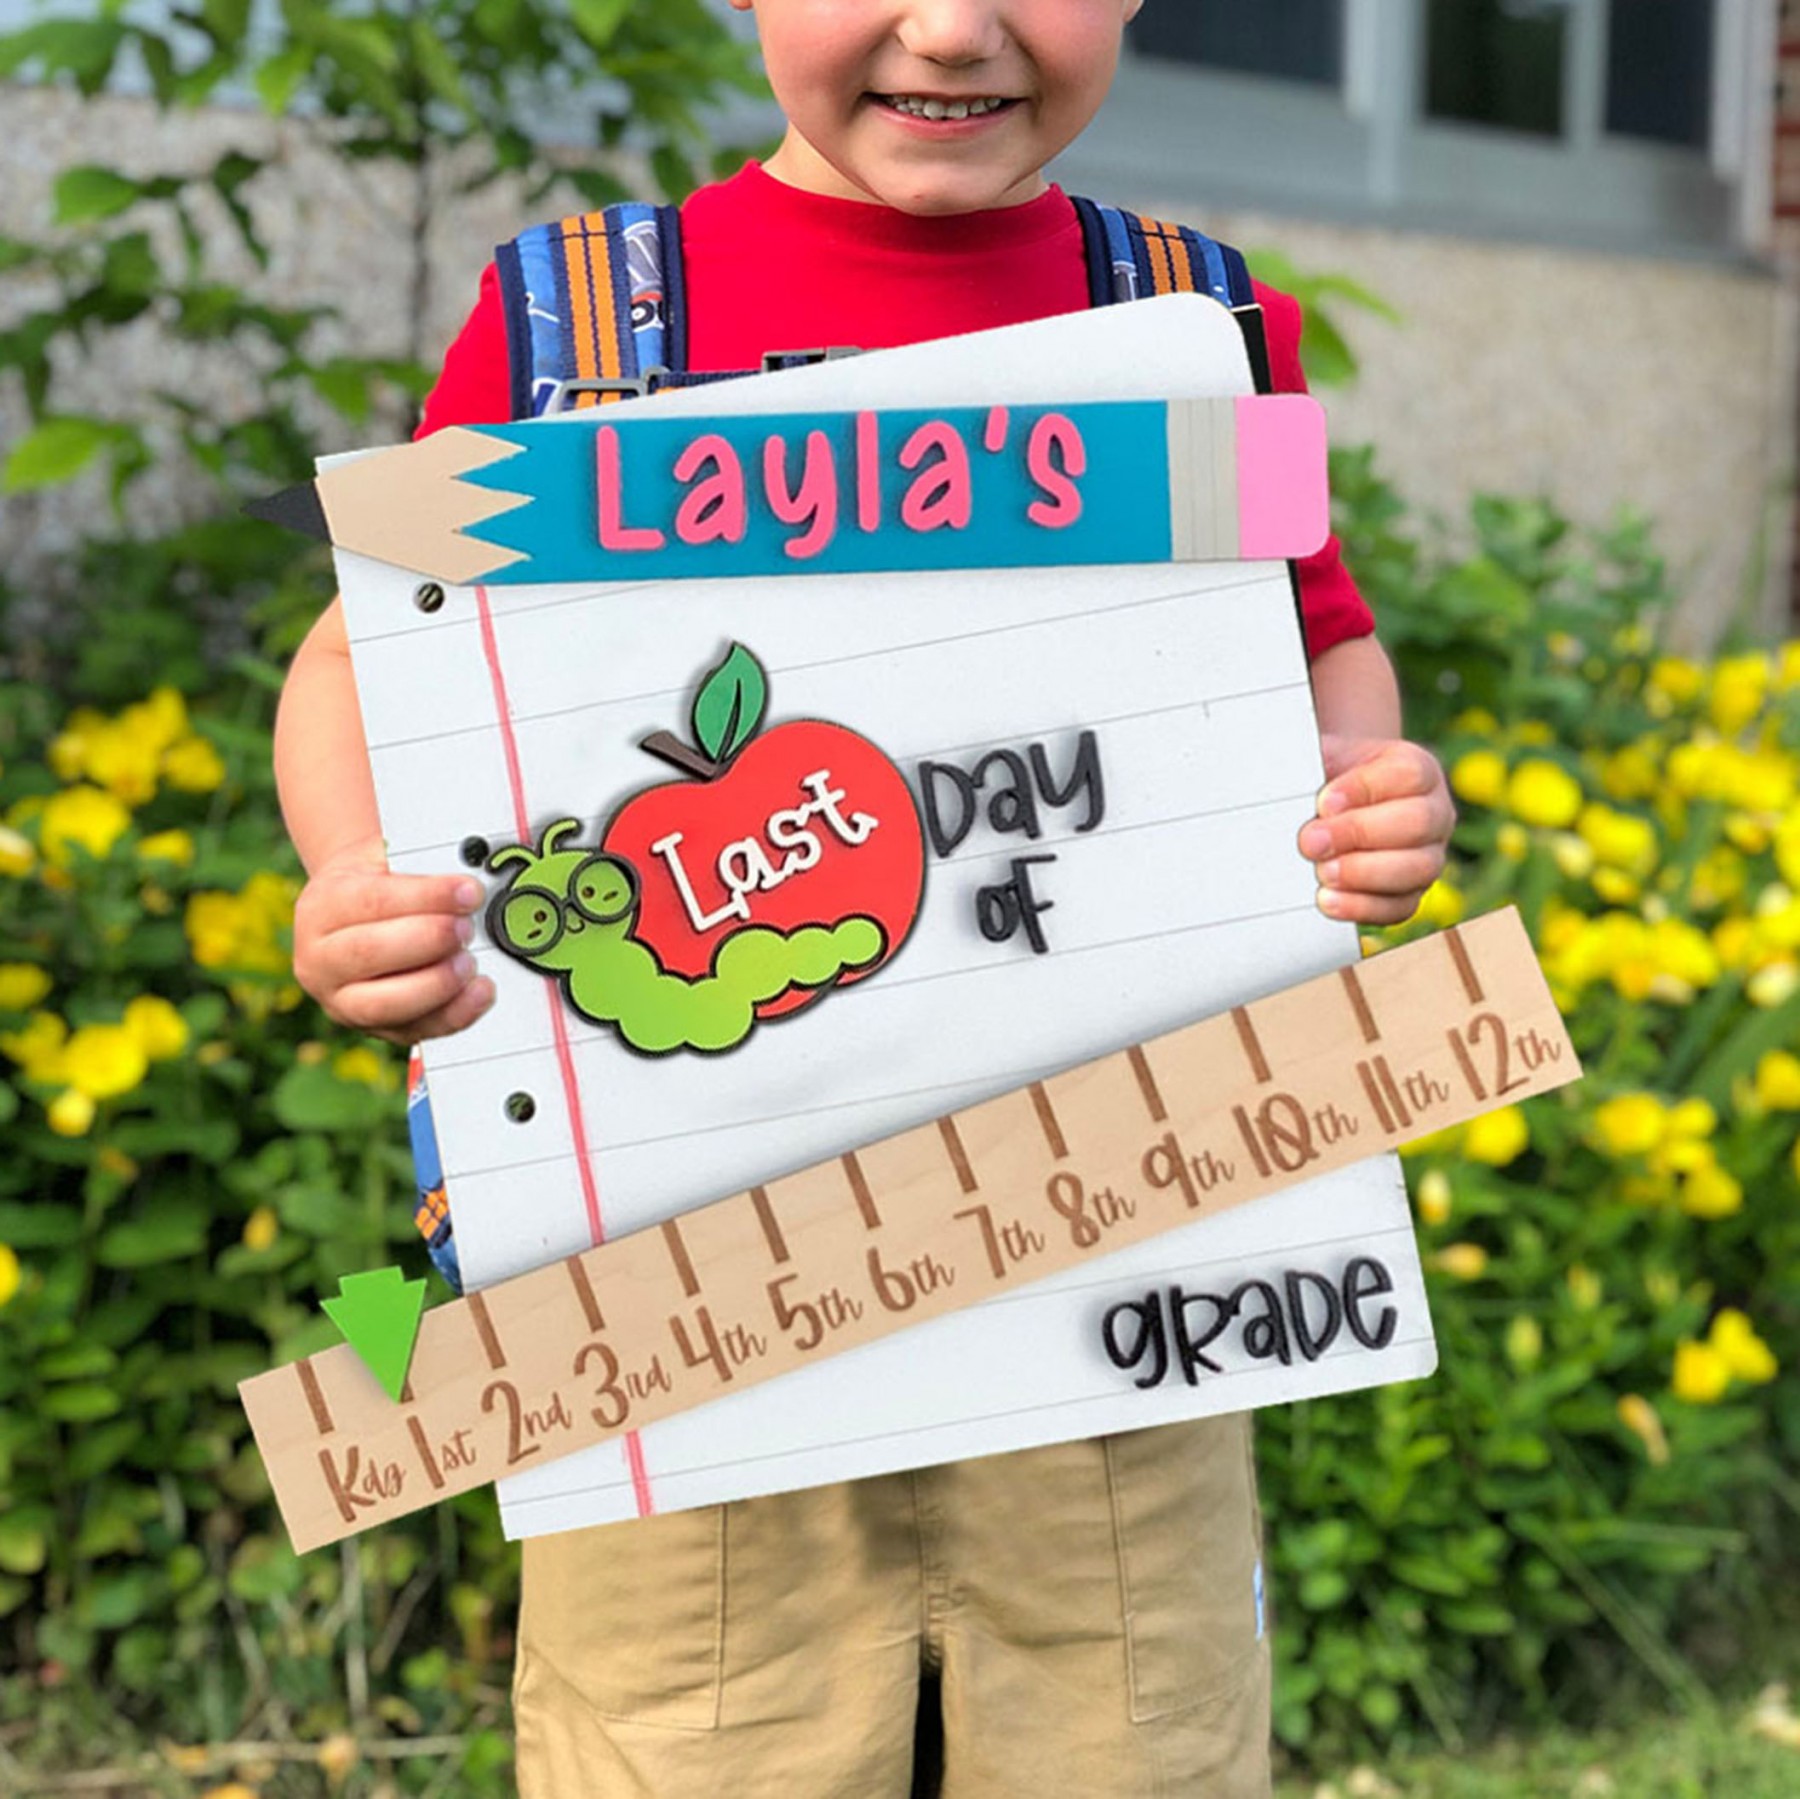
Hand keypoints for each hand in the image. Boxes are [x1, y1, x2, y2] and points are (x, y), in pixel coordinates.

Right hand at [291, 837, 495, 1042]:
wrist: (355, 911)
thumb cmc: (377, 883)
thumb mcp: (385, 859)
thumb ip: (420, 865)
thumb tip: (467, 876)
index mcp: (321, 908)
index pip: (372, 902)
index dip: (426, 897)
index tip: (467, 891)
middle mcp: (319, 959)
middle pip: (370, 954)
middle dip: (429, 940)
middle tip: (467, 928)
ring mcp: (340, 1000)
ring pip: (383, 1003)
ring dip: (436, 984)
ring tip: (470, 962)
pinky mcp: (372, 1027)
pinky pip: (413, 1031)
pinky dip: (452, 1015)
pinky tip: (478, 994)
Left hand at [1296, 737, 1454, 925]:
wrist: (1331, 808)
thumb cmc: (1329, 780)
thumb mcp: (1322, 758)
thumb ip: (1317, 759)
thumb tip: (1294, 772)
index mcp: (1417, 770)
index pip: (1409, 774)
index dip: (1363, 788)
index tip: (1323, 801)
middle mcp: (1434, 813)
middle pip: (1418, 822)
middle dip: (1358, 833)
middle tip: (1312, 842)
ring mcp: (1428, 856)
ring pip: (1418, 868)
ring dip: (1363, 873)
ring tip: (1322, 872)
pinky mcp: (1410, 893)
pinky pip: (1400, 907)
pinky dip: (1363, 907)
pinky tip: (1329, 900)